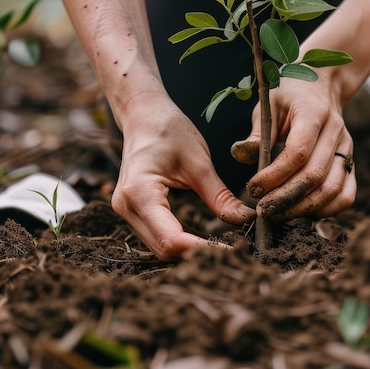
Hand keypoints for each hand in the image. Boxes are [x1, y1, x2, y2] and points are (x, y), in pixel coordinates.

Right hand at [110, 92, 255, 259]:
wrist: (144, 115)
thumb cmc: (169, 130)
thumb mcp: (199, 162)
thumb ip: (219, 195)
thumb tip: (244, 219)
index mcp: (140, 192)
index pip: (171, 239)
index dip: (201, 249)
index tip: (229, 249)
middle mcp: (126, 206)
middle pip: (163, 248)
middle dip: (196, 253)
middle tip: (230, 250)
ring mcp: (125, 210)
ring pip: (158, 246)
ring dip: (187, 250)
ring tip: (219, 245)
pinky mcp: (133, 210)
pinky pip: (156, 235)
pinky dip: (179, 240)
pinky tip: (201, 236)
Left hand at [232, 75, 356, 221]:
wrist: (321, 85)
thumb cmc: (289, 94)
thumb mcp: (269, 104)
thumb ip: (257, 132)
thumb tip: (240, 155)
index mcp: (313, 112)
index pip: (298, 152)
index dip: (275, 176)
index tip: (253, 188)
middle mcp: (335, 131)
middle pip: (315, 176)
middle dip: (286, 199)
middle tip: (263, 210)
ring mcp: (346, 147)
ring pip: (332, 189)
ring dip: (304, 208)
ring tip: (278, 215)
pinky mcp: (350, 161)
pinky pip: (346, 194)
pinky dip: (327, 209)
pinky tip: (303, 211)